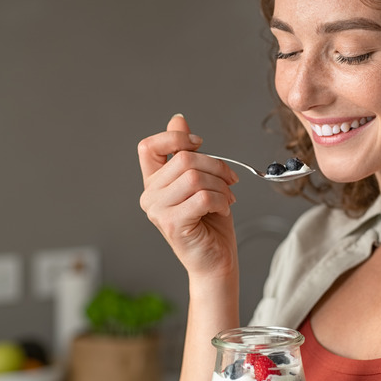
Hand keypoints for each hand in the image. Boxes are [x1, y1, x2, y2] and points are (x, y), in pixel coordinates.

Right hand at [138, 114, 239, 277]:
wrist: (216, 262)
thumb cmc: (210, 224)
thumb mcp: (201, 182)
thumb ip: (185, 154)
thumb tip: (178, 119)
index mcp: (153, 183)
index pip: (148, 146)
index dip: (175, 138)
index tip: (200, 143)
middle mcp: (150, 196)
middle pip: (184, 159)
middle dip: (217, 166)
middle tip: (231, 181)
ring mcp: (158, 211)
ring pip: (195, 177)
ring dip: (221, 186)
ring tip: (227, 199)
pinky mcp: (173, 223)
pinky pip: (203, 197)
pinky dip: (222, 201)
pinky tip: (224, 210)